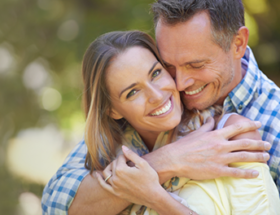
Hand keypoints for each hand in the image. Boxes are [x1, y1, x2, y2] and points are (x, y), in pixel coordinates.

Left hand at [96, 146, 163, 207]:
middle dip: (120, 161)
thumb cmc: (150, 179)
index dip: (127, 156)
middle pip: (113, 164)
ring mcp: (115, 186)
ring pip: (107, 173)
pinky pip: (104, 185)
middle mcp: (115, 178)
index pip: (120, 157)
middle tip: (128, 162)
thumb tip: (123, 147)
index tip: (133, 159)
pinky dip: (99, 179)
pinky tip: (97, 174)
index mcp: (121, 169)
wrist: (152, 195)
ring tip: (115, 165)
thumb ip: (131, 154)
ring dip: (110, 167)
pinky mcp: (116, 192)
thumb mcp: (143, 164)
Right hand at [156, 117, 270, 180]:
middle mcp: (221, 145)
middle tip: (268, 144)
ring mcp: (220, 158)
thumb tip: (210, 117)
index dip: (250, 125)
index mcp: (216, 135)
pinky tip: (256, 174)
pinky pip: (236, 172)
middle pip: (245, 143)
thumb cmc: (184, 145)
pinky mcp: (218, 170)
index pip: (237, 128)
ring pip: (244, 156)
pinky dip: (247, 173)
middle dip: (259, 143)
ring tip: (266, 157)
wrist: (175, 159)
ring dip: (257, 156)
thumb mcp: (196, 133)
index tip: (259, 124)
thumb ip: (206, 125)